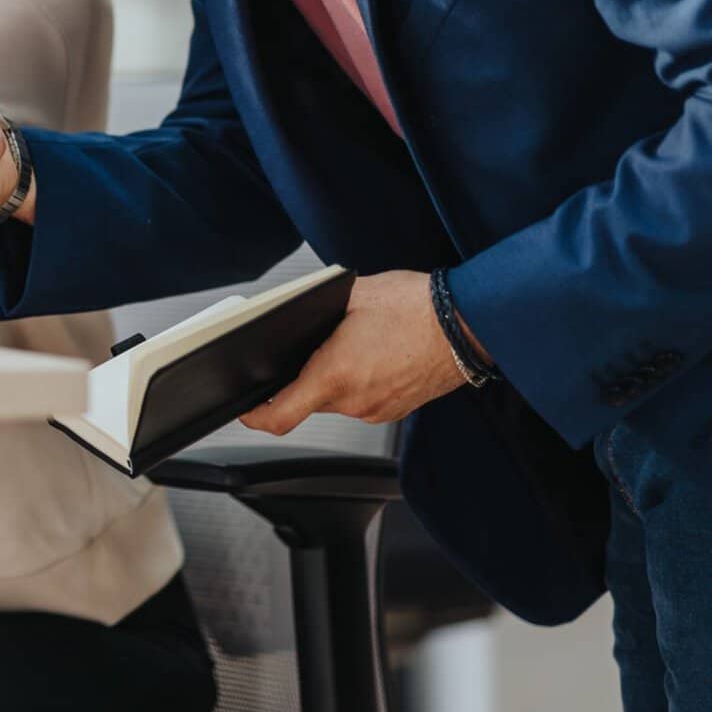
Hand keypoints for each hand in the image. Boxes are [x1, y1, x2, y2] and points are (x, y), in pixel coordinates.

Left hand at [240, 270, 466, 435]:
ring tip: (354, 345)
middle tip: (314, 345)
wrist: (467, 323)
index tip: (244, 409)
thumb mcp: (352, 295)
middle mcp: (354, 401)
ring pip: (336, 400)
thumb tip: (291, 317)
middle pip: (307, 401)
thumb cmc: (416, 307)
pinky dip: (357, 382)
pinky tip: (372, 356)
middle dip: (302, 377)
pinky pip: (361, 400)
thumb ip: (314, 310)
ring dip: (334, 378)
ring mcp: (377, 410)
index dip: (254, 416)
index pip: (279, 415)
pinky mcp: (394, 410)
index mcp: (335, 374)